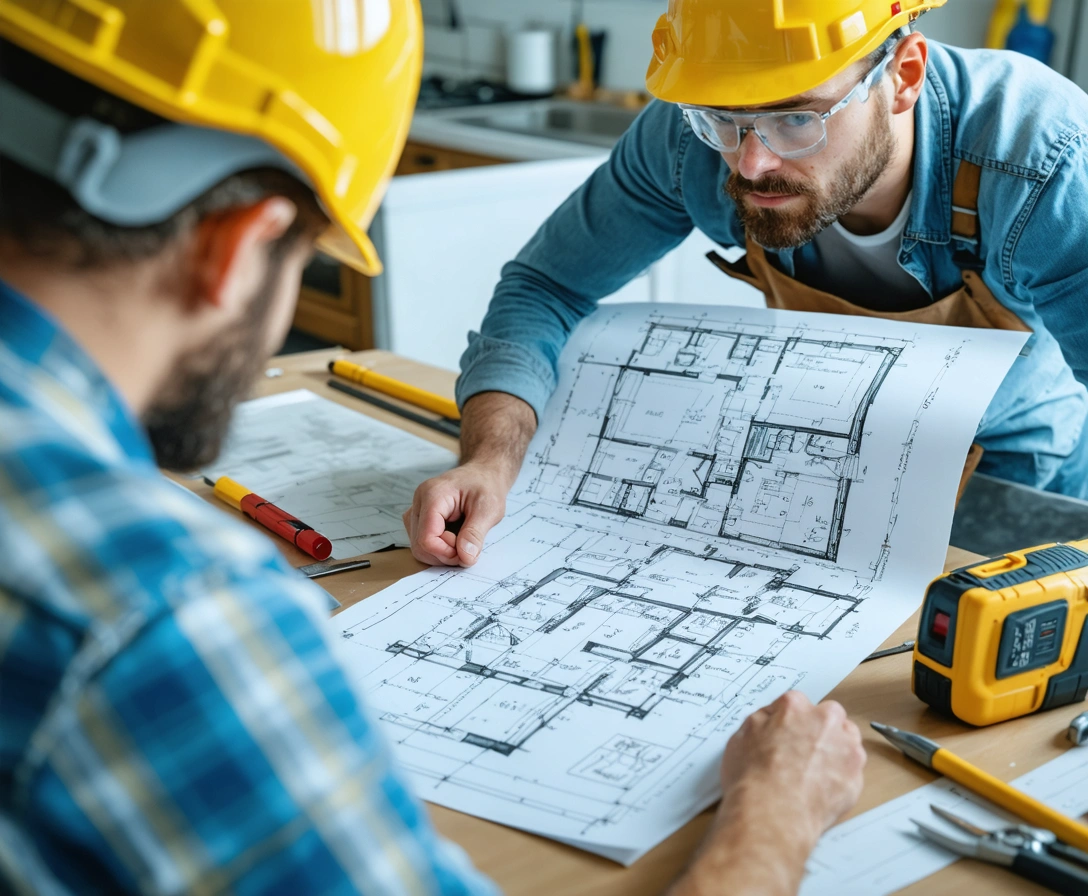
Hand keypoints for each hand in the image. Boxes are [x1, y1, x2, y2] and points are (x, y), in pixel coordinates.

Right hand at [404, 391, 535, 567]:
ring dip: (441, 553)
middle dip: (444, 554)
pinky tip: (454, 539)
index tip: (467, 553)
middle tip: (467, 548)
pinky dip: (438, 548)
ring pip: (418, 546)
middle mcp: (418, 502)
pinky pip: (422, 541)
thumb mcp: (489, 509)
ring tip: (462, 541)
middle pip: (419, 545)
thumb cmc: (486, 485)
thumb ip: (475, 534)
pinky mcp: (419, 517)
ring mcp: (416, 510)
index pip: (426, 538)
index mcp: (432, 495)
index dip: (446, 553)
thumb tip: (466, 558)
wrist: (483, 474)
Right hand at [718, 691, 865, 844]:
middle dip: (819, 730)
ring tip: (813, 773)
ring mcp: (846, 749)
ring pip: (847, 741)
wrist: (772, 815)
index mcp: (795, 707)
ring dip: (835, 751)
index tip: (784, 735)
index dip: (789, 722)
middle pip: (829, 717)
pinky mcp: (856, 777)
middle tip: (801, 752)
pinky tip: (820, 790)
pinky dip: (840, 778)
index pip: (797, 704)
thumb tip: (772, 720)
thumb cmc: (753, 779)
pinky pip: (851, 771)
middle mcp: (825, 721)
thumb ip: (763, 721)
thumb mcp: (741, 737)